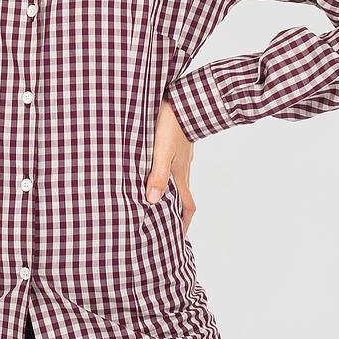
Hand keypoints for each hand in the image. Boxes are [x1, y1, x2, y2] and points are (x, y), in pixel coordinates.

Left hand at [144, 97, 196, 235]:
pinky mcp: (175, 146)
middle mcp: (182, 169)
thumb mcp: (161, 152)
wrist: (183, 100)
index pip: (187, 207)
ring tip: (152, 202)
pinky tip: (150, 173)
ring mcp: (180, 158)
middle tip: (162, 225)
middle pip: (181, 197)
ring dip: (167, 194)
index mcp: (180, 175)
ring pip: (174, 182)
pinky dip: (162, 177)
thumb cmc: (171, 125)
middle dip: (174, 213)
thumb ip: (157, 176)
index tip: (178, 239)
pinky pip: (169, 168)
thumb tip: (152, 201)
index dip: (184, 224)